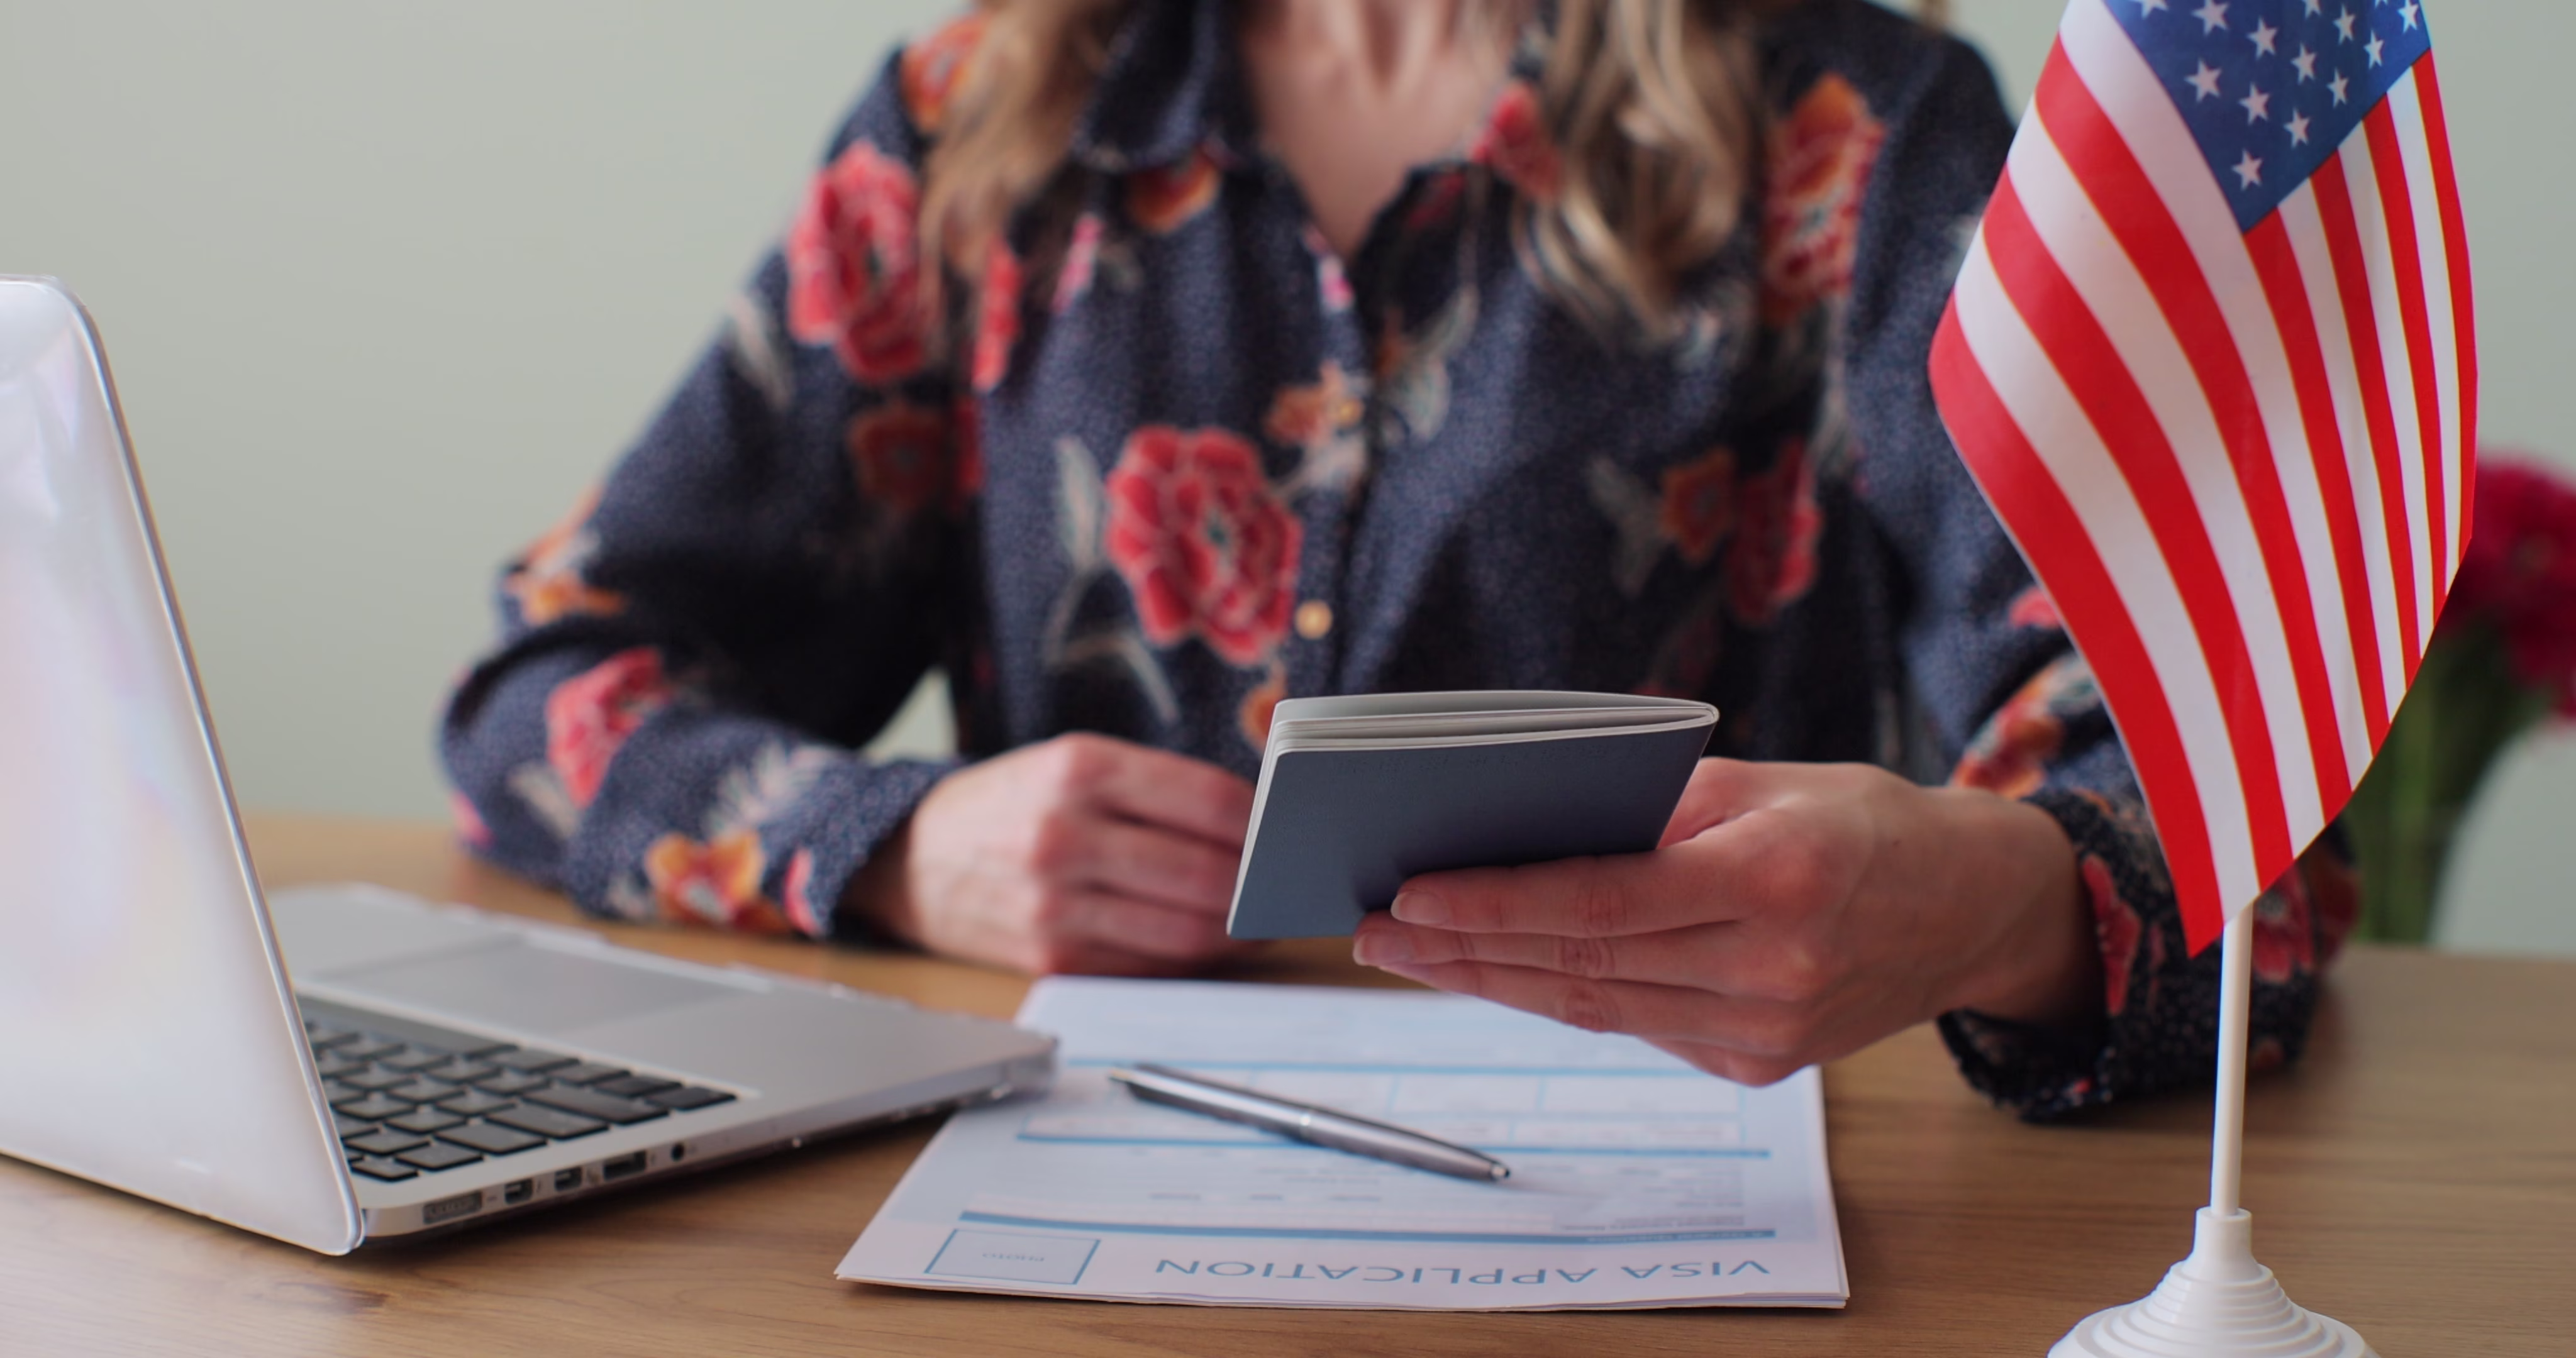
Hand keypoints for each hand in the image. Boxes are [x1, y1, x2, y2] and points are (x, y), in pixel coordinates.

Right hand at [847, 733, 1259, 975]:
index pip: (1210, 802)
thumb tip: (1255, 828)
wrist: (909, 859)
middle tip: (1283, 886)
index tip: (1285, 833)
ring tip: (1257, 921)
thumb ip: (1158, 788)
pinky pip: (1148, 966)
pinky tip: (1204, 944)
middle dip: (1259, 887)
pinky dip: (1187, 959)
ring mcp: (1055, 903)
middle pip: (1206, 873)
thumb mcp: (1072, 762)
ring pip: (1185, 930)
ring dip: (1235, 932)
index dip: (1263, 825)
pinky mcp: (1050, 958)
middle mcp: (1065, 834)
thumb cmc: (1011, 805)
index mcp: (1080, 769)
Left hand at [1349, 759, 2097, 1083]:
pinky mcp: (1760, 1063)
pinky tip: (1496, 969)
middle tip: (1372, 928)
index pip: (1604, 900)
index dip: (1497, 903)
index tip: (1410, 893)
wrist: (1974, 909)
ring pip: (1597, 1008)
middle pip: (1583, 965)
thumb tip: (1524, 821)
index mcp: (1778, 879)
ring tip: (1407, 951)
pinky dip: (1562, 995)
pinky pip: (1638, 1024)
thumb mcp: (1768, 780)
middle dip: (1463, 949)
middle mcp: (1775, 967)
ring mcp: (1769, 1029)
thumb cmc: (1862, 820)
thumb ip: (1652, 805)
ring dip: (1492, 980)